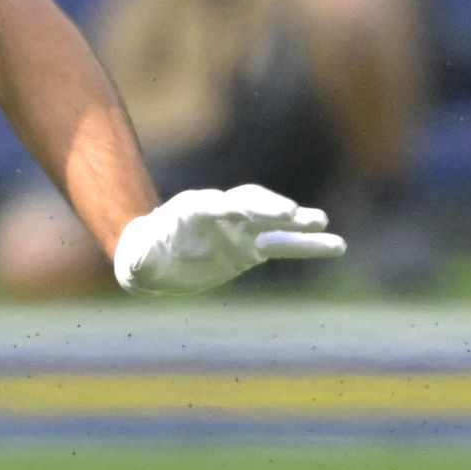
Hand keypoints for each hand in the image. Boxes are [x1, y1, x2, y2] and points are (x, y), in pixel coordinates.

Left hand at [113, 185, 346, 294]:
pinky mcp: (253, 248)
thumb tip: (134, 265)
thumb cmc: (146, 257)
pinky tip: (336, 245)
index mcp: (192, 211)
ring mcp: (241, 229)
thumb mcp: (137, 262)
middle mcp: (221, 214)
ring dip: (297, 223)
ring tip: (323, 223)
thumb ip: (137, 262)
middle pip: (249, 204)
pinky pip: (285, 245)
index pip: (216, 204)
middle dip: (269, 208)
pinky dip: (309, 245)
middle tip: (294, 214)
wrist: (160, 260)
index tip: (255, 211)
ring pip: (273, 222)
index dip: (237, 207)